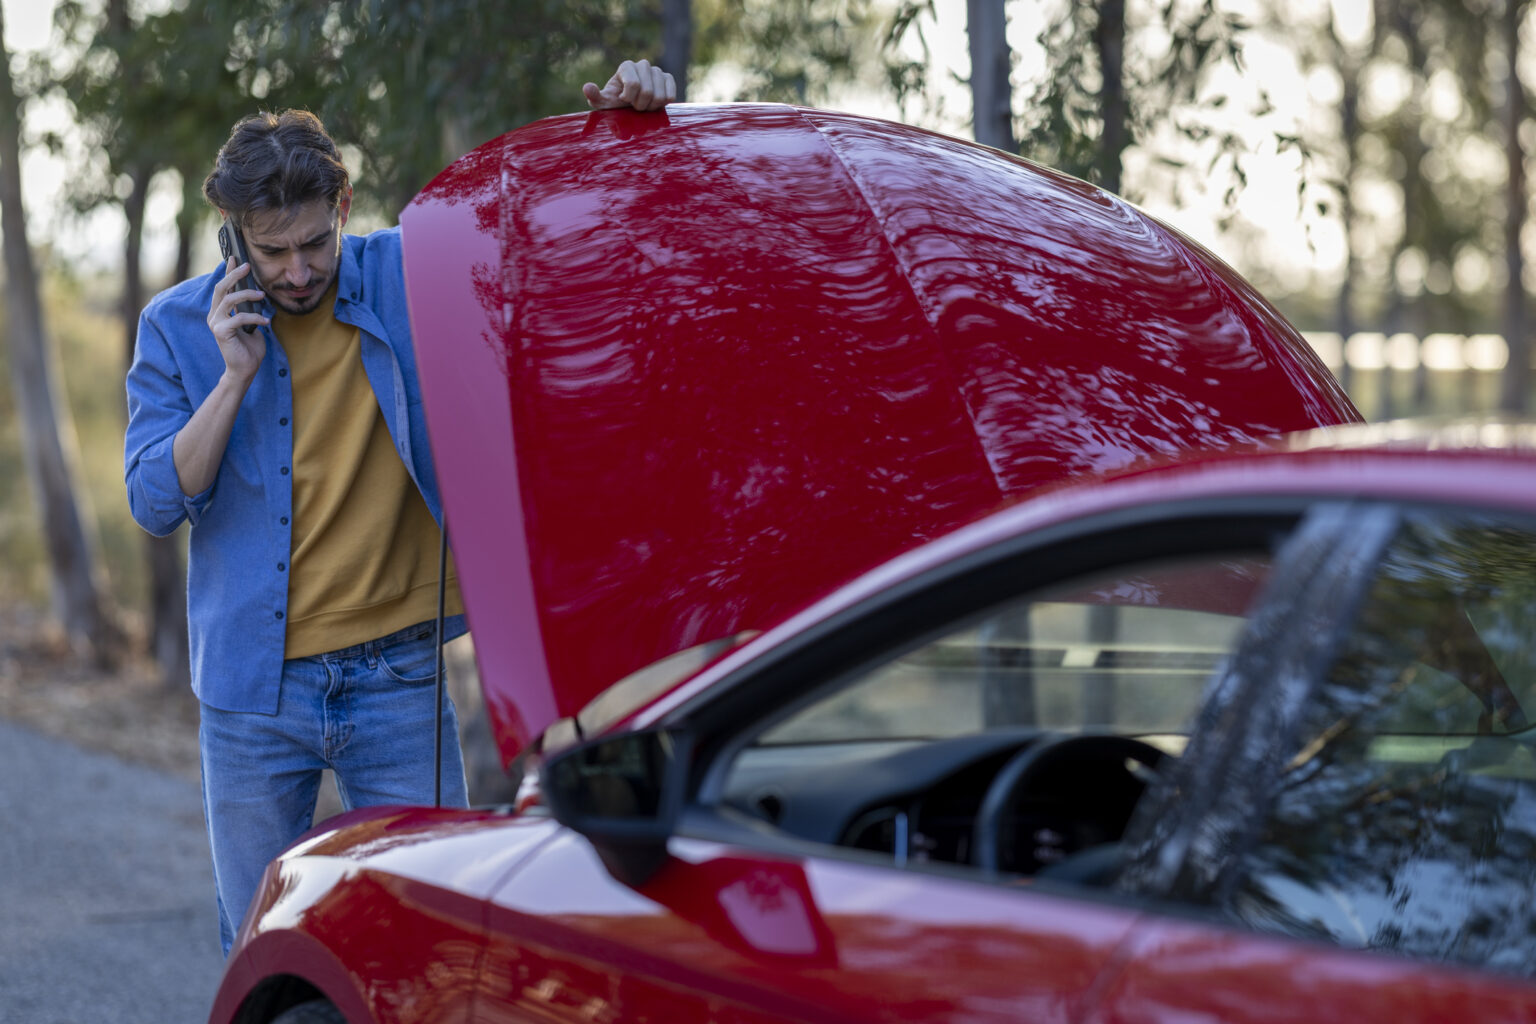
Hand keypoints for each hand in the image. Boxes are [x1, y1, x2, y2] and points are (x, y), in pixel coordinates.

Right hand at [207, 256, 268, 381]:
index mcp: (220, 312)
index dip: (228, 271)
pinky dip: (255, 318)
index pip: (223, 287)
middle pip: (221, 288)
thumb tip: (255, 293)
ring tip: (262, 295)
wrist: (245, 370)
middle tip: (247, 265)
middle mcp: (214, 315)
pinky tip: (265, 322)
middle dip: (234, 275)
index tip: (234, 256)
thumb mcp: (250, 323)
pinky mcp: (221, 332)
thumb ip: (248, 309)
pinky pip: (239, 317)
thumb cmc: (249, 348)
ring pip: (229, 299)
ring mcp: (216, 323)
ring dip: (247, 294)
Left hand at [583, 59, 674, 111]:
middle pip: (647, 92)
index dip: (629, 99)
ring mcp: (657, 71)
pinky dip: (663, 105)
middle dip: (640, 105)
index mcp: (626, 67)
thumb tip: (588, 88)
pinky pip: (670, 95)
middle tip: (634, 106)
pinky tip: (655, 103)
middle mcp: (642, 65)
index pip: (634, 84)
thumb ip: (595, 96)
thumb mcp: (603, 103)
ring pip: (660, 96)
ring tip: (644, 105)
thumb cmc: (615, 104)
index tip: (623, 100)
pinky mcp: (668, 79)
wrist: (630, 107)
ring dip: (651, 107)